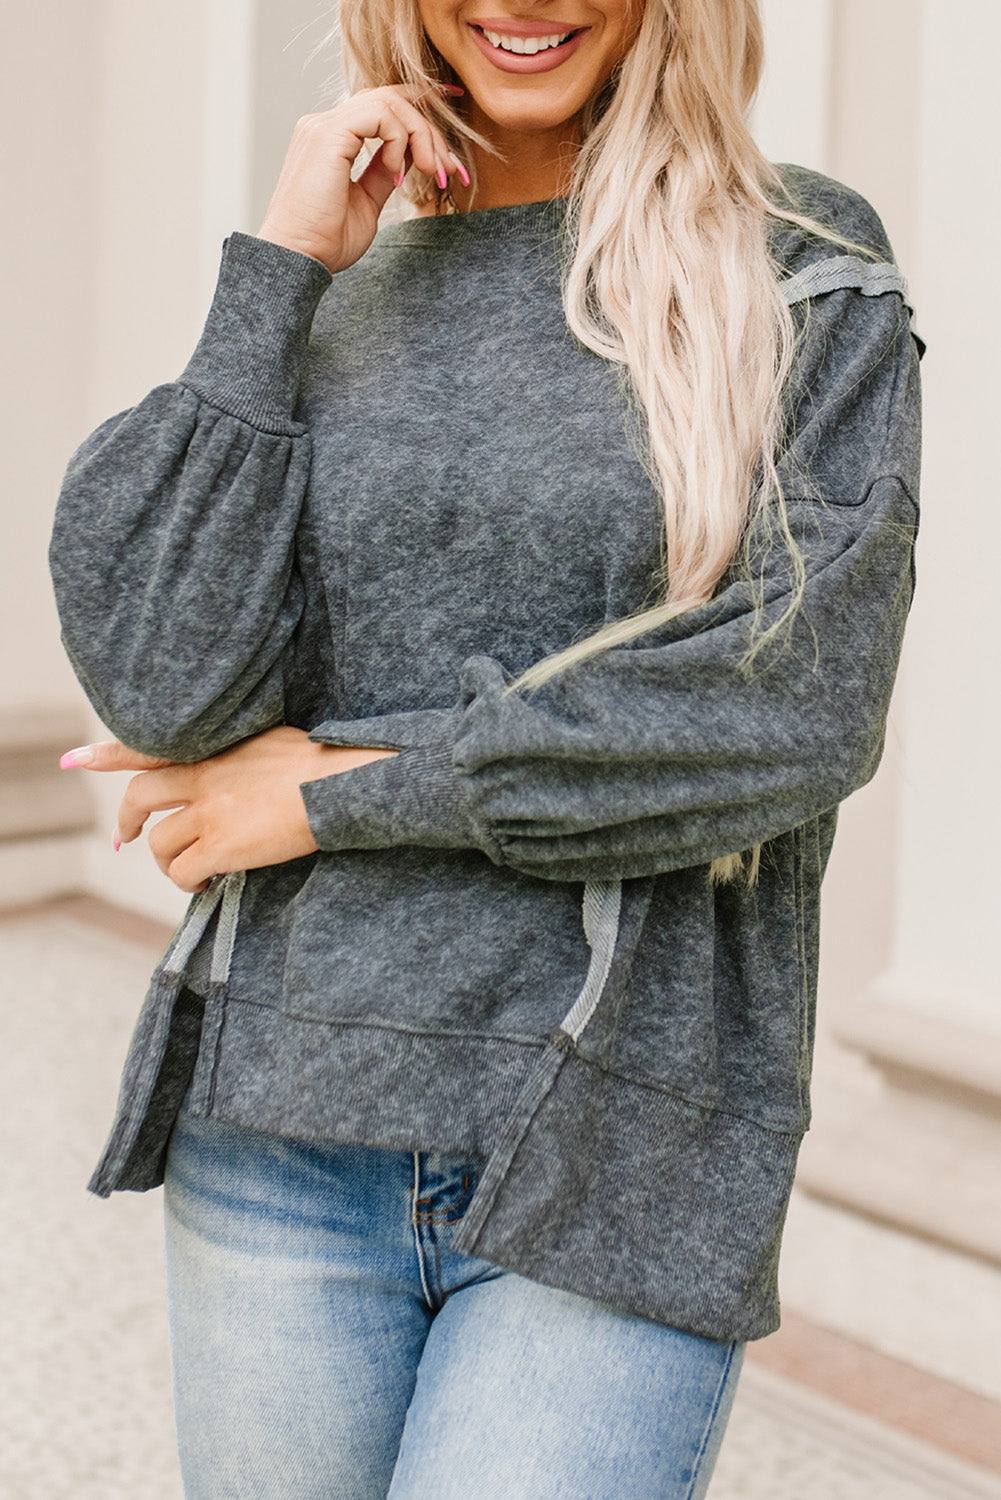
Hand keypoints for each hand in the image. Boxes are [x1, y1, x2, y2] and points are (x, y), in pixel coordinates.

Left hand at [59, 727, 398, 892]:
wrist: (340, 784)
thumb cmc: (322, 762)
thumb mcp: (270, 741)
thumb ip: (240, 755)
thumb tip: (231, 777)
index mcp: (214, 747)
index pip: (146, 746)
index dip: (106, 755)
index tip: (73, 761)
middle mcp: (202, 776)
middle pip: (140, 797)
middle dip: (127, 822)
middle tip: (126, 840)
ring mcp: (208, 811)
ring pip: (159, 843)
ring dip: (168, 860)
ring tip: (192, 869)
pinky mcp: (220, 845)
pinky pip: (182, 873)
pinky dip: (189, 882)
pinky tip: (207, 882)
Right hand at [256, 86, 468, 274]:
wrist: (298, 258)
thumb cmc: (325, 241)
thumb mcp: (367, 203)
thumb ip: (383, 174)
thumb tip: (408, 158)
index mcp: (333, 139)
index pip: (381, 105)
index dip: (420, 105)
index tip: (451, 113)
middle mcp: (326, 125)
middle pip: (392, 100)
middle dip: (430, 131)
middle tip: (450, 169)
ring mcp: (324, 126)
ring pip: (389, 102)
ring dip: (421, 135)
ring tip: (431, 171)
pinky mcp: (328, 134)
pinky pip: (380, 115)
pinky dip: (400, 140)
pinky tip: (397, 173)